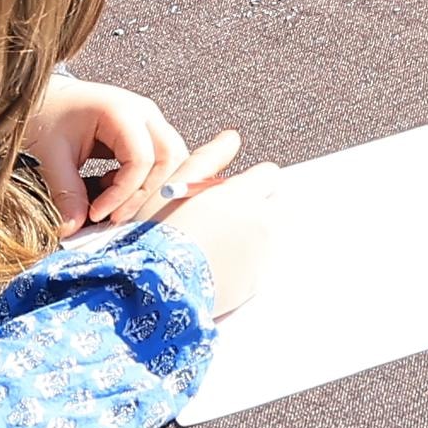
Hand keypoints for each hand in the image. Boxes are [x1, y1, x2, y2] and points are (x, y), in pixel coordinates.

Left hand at [24, 74, 187, 234]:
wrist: (43, 97)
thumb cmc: (44, 117)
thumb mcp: (50, 156)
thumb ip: (65, 193)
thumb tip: (74, 231)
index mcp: (122, 112)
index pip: (142, 160)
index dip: (123, 194)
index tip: (96, 215)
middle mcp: (144, 114)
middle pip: (169, 159)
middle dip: (146, 194)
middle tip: (115, 217)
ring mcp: (148, 122)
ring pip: (170, 161)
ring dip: (148, 189)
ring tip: (114, 204)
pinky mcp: (145, 133)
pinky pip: (159, 162)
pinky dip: (142, 183)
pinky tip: (111, 190)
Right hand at [160, 161, 284, 310]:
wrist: (149, 289)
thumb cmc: (155, 237)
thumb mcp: (172, 189)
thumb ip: (207, 159)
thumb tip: (231, 138)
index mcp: (242, 194)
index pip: (269, 173)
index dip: (248, 183)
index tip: (229, 197)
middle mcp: (262, 221)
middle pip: (278, 203)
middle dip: (259, 208)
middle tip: (224, 223)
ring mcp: (265, 253)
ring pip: (276, 233)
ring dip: (258, 235)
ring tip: (221, 247)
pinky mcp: (260, 280)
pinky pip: (267, 263)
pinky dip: (253, 263)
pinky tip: (222, 268)